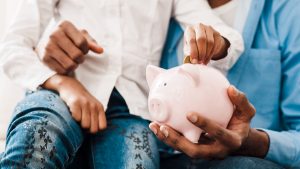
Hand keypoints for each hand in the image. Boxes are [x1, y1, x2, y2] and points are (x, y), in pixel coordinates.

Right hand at [42, 21, 103, 73]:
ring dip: (75, 65)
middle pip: (77, 55)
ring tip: (73, 61)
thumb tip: (100, 50)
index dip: (86, 49)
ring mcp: (48, 46)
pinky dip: (67, 70)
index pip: (82, 42)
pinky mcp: (45, 58)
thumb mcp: (80, 36)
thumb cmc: (69, 38)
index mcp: (65, 25)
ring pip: (71, 64)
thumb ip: (91, 43)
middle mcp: (54, 34)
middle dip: (81, 58)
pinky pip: (63, 70)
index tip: (83, 49)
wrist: (47, 42)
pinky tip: (65, 64)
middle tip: (79, 57)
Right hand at [42, 75, 106, 132]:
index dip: (95, 129)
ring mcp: (85, 104)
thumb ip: (96, 117)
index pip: (102, 127)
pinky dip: (73, 118)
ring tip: (78, 116)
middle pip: (93, 129)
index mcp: (100, 108)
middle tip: (82, 122)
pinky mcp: (75, 103)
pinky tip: (72, 112)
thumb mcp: (93, 107)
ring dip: (79, 124)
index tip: (90, 126)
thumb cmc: (82, 101)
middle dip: (87, 129)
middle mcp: (94, 106)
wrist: (70, 86)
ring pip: (85, 125)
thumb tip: (95, 132)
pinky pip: (76, 119)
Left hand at [149, 86, 266, 158]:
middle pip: (195, 151)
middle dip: (178, 141)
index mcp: (231, 140)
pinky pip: (181, 146)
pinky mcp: (196, 150)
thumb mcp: (246, 112)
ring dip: (168, 140)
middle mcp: (217, 150)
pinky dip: (168, 137)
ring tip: (154, 126)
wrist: (238, 139)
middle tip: (163, 127)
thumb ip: (241, 101)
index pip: (218, 134)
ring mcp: (205, 152)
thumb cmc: (241, 122)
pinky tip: (156, 126)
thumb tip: (230, 88)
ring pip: (184, 150)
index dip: (205, 125)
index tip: (189, 114)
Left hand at [184, 23, 229, 63]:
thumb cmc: (193, 45)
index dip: (193, 51)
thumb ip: (189, 54)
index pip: (192, 40)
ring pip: (210, 42)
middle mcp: (199, 27)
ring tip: (203, 61)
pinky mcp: (216, 33)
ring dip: (207, 54)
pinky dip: (211, 54)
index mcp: (189, 30)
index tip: (194, 61)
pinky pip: (215, 45)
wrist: (204, 41)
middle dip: (201, 52)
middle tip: (200, 61)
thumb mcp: (188, 49)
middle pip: (201, 39)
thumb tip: (193, 62)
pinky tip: (207, 59)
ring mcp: (209, 29)